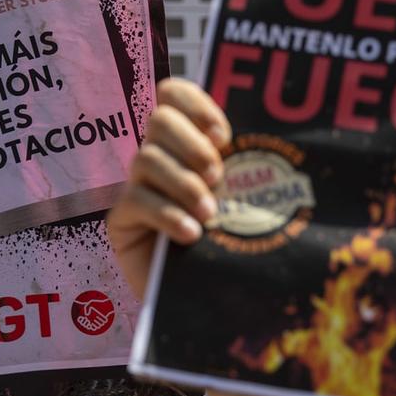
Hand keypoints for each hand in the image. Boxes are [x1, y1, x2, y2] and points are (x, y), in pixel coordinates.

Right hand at [106, 78, 231, 297]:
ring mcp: (135, 188)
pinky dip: (167, 214)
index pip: (173, 94)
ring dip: (183, 184)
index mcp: (185, 143)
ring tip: (210, 214)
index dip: (196, 104)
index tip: (224, 137)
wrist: (205, 301)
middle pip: (159, 119)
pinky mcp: (121, 220)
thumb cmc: (227, 245)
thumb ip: (244, 167)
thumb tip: (274, 139)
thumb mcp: (241, 200)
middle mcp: (156, 158)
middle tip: (218, 176)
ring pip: (146, 159)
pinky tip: (190, 234)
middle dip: (192, 145)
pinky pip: (136, 201)